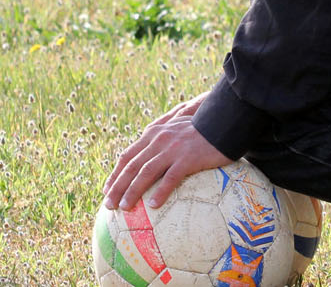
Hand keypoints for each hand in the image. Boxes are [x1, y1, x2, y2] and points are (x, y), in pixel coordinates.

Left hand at [103, 92, 230, 210]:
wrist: (224, 122)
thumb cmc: (202, 131)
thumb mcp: (176, 130)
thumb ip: (162, 141)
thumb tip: (151, 160)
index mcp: (153, 134)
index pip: (127, 155)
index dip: (115, 173)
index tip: (107, 189)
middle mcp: (158, 140)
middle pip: (131, 166)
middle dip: (117, 186)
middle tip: (108, 205)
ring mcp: (172, 149)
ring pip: (145, 172)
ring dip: (132, 191)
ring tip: (124, 208)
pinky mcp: (188, 158)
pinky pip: (170, 178)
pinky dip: (160, 192)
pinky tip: (153, 205)